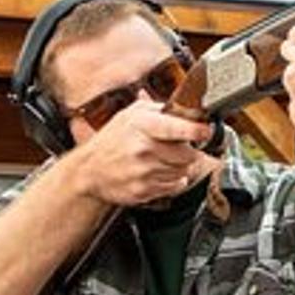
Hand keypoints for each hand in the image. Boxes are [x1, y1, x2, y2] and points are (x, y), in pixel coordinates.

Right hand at [70, 100, 214, 206]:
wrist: (89, 170)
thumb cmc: (111, 141)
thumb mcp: (130, 115)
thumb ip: (158, 108)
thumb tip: (184, 104)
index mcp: (142, 126)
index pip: (178, 128)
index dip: (197, 130)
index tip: (205, 130)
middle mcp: (143, 149)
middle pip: (188, 154)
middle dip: (189, 151)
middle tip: (180, 147)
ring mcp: (144, 172)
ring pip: (184, 171)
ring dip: (180, 166)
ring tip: (164, 160)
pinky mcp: (145, 191)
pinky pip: (174, 186)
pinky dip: (172, 180)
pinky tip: (158, 172)